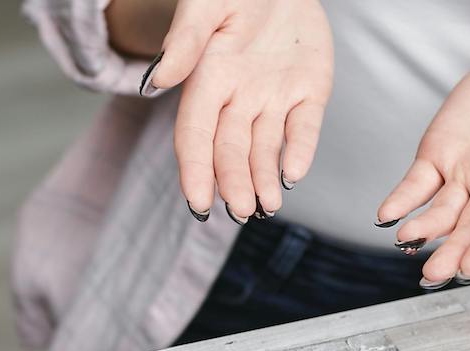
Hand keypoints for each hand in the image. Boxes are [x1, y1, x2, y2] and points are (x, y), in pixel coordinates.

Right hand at [140, 0, 332, 221]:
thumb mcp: (207, 5)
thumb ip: (186, 41)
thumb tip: (159, 80)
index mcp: (208, 79)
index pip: (196, 135)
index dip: (196, 170)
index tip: (198, 201)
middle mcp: (239, 97)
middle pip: (230, 150)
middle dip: (234, 184)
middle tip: (241, 211)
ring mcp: (274, 97)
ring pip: (265, 149)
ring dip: (263, 180)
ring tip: (267, 206)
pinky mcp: (309, 92)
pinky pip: (304, 128)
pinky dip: (299, 151)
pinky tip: (294, 174)